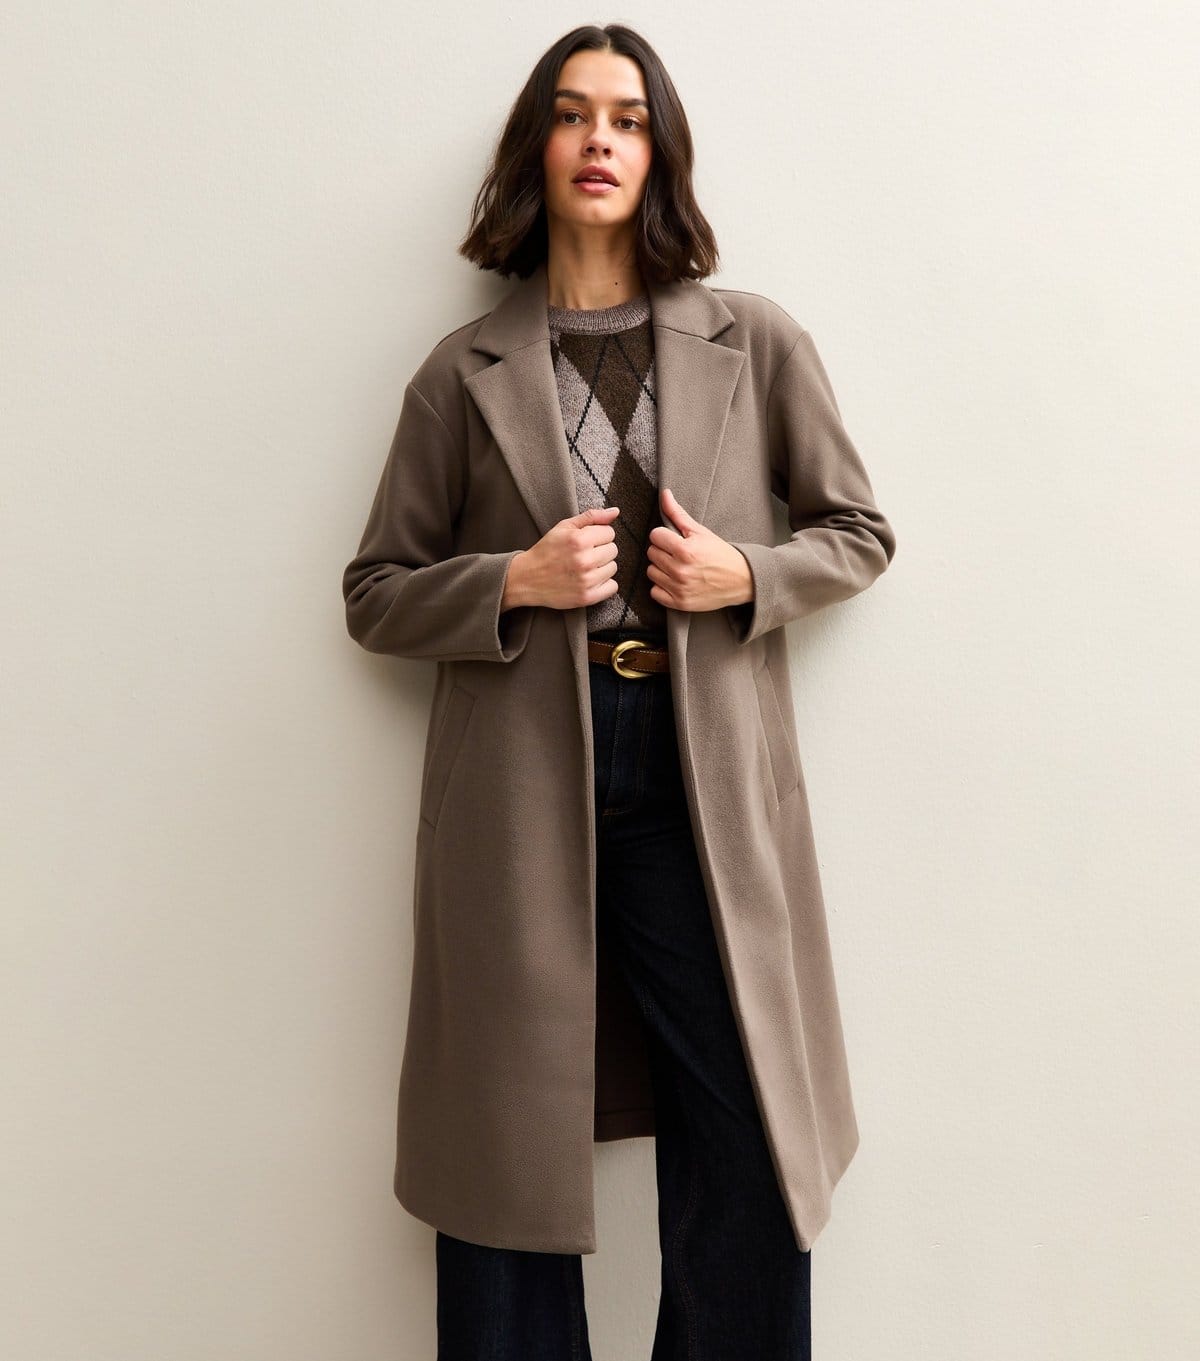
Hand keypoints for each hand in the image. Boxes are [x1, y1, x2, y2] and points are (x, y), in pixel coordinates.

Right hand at [502, 506, 621, 610]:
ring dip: (602, 567)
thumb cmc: (546, 550)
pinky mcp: (587, 597)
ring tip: (584, 568)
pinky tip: (589, 580)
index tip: (587, 541)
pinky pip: (612, 587)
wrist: (526, 578)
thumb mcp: (564, 527)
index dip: (598, 535)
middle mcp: (584, 560)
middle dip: (601, 550)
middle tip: (584, 555)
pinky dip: (604, 584)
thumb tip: (615, 511)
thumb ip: (591, 516)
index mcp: (579, 540)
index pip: (610, 533)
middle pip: (613, 550)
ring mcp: (586, 580)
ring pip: (613, 568)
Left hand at [646, 487, 753, 612]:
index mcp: (685, 550)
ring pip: (651, 572)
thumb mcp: (701, 532)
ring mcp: (679, 588)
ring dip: (660, 568)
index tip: (674, 540)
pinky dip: (661, 587)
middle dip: (663, 550)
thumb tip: (664, 494)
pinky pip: (655, 592)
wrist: (741, 580)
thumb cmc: (721, 554)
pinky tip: (674, 581)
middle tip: (678, 553)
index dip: (664, 536)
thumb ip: (678, 514)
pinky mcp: (679, 603)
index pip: (655, 536)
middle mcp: (680, 570)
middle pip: (651, 553)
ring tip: (676, 566)